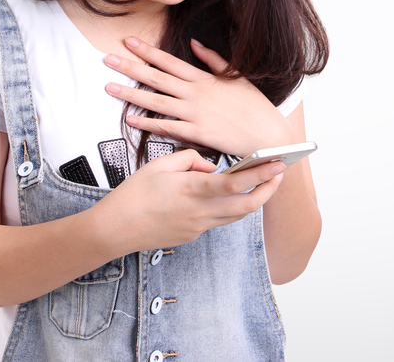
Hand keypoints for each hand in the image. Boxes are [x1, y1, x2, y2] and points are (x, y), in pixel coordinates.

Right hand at [92, 149, 284, 255]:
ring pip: (237, 215)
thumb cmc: (133, 196)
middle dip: (268, 189)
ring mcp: (198, 227)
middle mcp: (200, 212)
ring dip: (252, 199)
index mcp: (192, 190)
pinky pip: (219, 220)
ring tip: (260, 182)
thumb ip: (190, 159)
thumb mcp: (160, 165)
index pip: (236, 183)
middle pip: (247, 205)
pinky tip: (226, 195)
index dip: (261, 174)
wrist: (114, 230)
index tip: (277, 163)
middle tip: (279, 175)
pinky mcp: (193, 235)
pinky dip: (229, 207)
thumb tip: (210, 166)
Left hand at [104, 37, 294, 156]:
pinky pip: (166, 127)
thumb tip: (194, 44)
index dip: (147, 51)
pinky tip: (129, 119)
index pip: (169, 61)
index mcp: (204, 78)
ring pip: (156, 102)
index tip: (128, 41)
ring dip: (130, 94)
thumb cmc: (254, 106)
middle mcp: (195, 93)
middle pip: (156, 78)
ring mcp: (194, 113)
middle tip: (108, 59)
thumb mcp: (236, 75)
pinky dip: (146, 123)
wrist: (266, 134)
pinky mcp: (196, 133)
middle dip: (130, 67)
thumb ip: (213, 60)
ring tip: (110, 87)